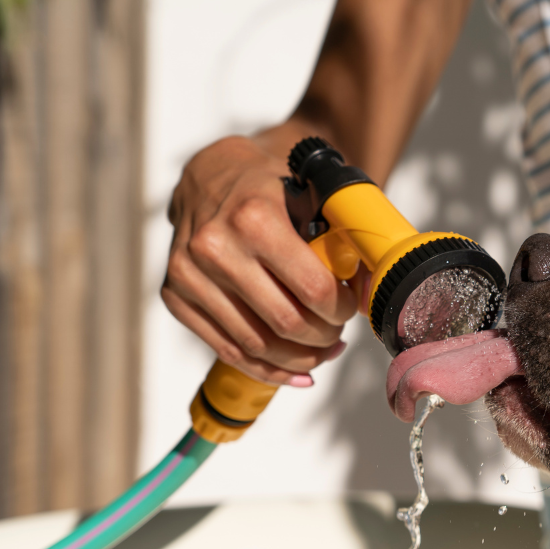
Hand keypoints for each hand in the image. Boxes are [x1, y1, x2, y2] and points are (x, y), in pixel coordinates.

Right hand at [162, 134, 363, 385]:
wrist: (209, 175)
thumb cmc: (269, 186)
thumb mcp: (312, 194)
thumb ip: (344, 236)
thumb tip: (375, 288)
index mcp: (253, 217)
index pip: (312, 289)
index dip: (341, 309)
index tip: (350, 308)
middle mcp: (214, 247)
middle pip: (286, 323)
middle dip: (323, 337)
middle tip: (338, 334)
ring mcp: (188, 275)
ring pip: (257, 345)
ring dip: (299, 359)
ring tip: (322, 353)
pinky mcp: (174, 296)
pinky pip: (228, 351)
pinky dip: (267, 370)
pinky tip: (296, 372)